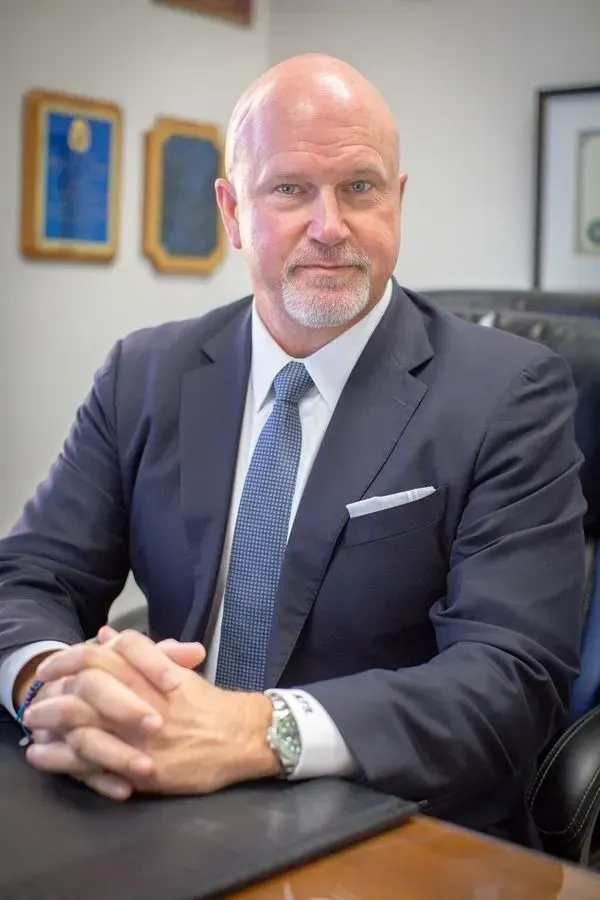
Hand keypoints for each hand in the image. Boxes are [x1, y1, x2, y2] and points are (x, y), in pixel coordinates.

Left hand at [28, 630, 278, 796]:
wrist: (239, 737)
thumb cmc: (206, 703)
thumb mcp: (172, 669)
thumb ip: (138, 653)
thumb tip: (106, 635)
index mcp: (148, 673)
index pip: (98, 657)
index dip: (67, 660)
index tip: (49, 668)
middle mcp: (140, 700)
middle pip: (81, 692)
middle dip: (51, 698)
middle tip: (33, 705)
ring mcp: (138, 735)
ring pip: (81, 727)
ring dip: (51, 728)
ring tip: (34, 731)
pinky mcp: (139, 767)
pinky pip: (92, 763)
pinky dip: (63, 760)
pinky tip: (45, 757)